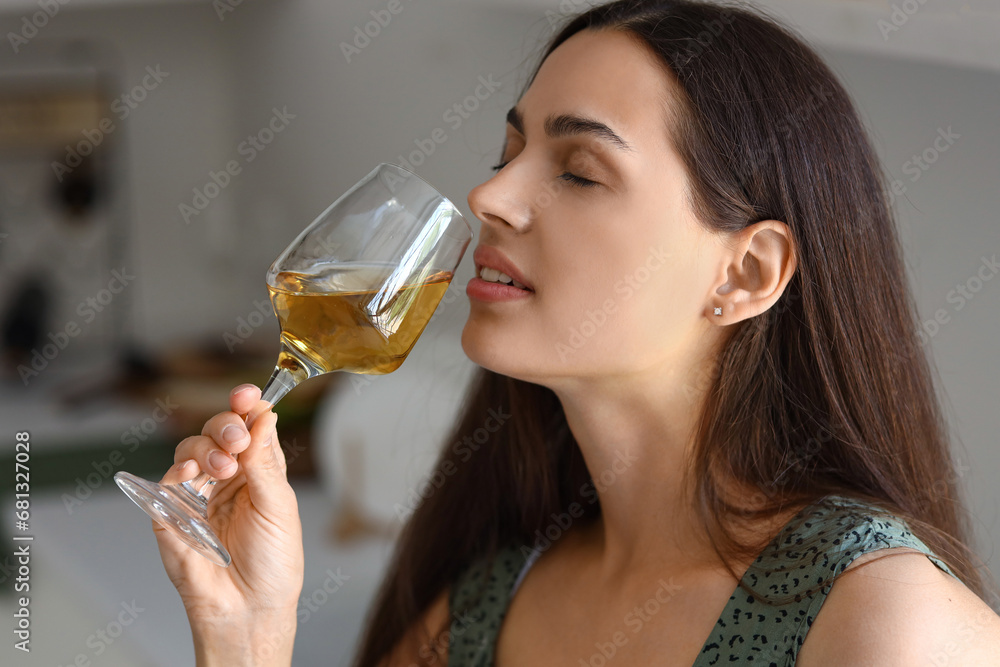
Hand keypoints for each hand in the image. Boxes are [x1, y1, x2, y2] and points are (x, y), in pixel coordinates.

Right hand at [153, 384, 303, 628]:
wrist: (249, 609)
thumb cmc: (272, 564)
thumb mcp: (279, 506)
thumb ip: (266, 462)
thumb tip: (264, 417)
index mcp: (258, 471)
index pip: (250, 427)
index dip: (247, 406)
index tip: (248, 394)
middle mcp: (227, 477)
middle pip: (218, 431)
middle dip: (226, 425)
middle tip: (236, 438)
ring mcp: (197, 494)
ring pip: (191, 449)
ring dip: (206, 449)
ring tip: (223, 465)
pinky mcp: (170, 514)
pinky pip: (166, 482)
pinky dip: (179, 472)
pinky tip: (193, 476)